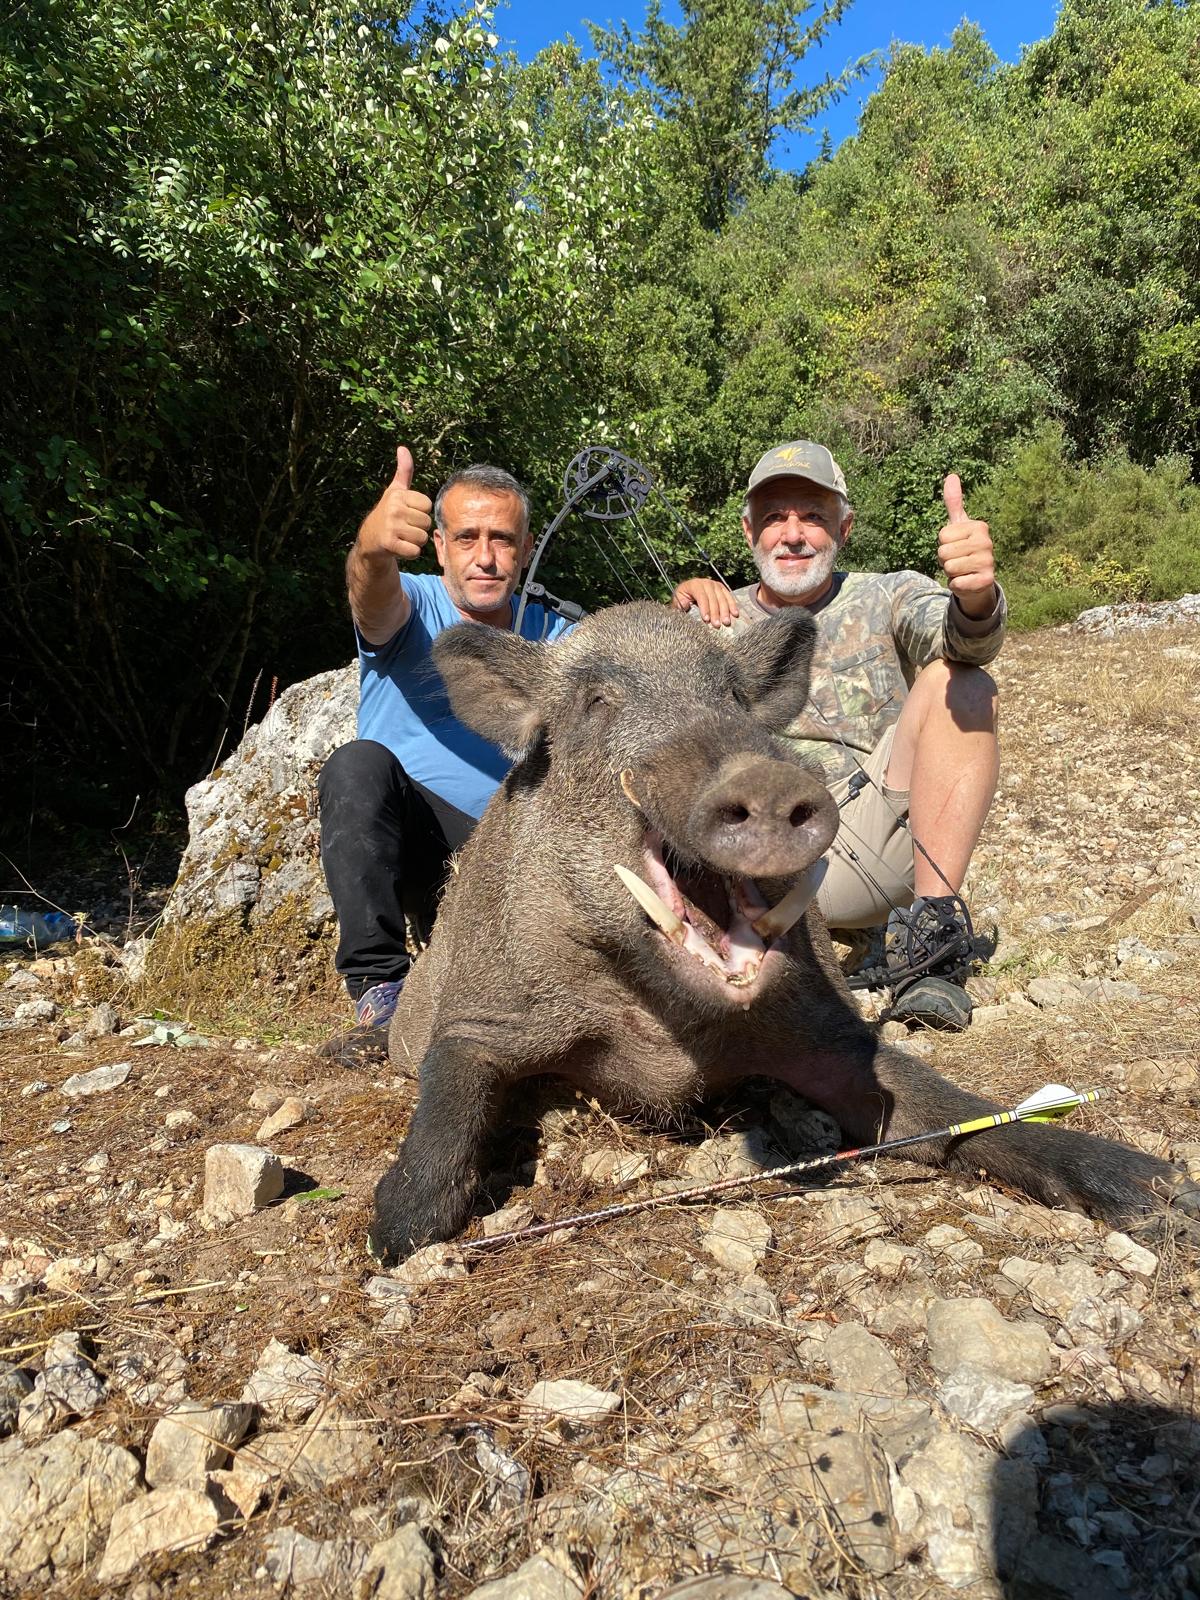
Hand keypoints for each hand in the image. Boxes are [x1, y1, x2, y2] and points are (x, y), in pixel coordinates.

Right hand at [357, 446, 432, 562]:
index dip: (420, 513)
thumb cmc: (387, 514)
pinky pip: (415, 551)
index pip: (427, 506)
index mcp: (398, 495)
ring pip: (422, 538)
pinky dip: (409, 554)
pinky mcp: (389, 543)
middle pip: (426, 523)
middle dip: (418, 529)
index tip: (406, 514)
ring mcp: (391, 526)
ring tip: (401, 537)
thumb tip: (403, 447)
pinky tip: (398, 548)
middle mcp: (394, 508)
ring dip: (414, 542)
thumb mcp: (395, 492)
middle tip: (403, 529)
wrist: (369, 541)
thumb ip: (403, 472)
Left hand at [673, 577, 738, 626]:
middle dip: (715, 612)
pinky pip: (728, 596)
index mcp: (694, 584)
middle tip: (717, 625)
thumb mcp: (678, 601)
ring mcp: (715, 585)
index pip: (701, 596)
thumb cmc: (683, 599)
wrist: (688, 592)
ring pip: (722, 597)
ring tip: (726, 622)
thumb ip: (680, 604)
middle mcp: (706, 582)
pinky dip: (732, 605)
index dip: (704, 608)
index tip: (706, 619)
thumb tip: (685, 604)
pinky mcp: (721, 588)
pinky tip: (735, 614)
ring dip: (725, 611)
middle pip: (713, 598)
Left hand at [938, 474, 995, 619]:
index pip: (942, 536)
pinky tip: (967, 582)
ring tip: (962, 570)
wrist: (976, 580)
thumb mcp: (958, 525)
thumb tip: (951, 475)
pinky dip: (956, 585)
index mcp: (979, 526)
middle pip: (943, 552)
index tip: (956, 546)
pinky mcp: (986, 581)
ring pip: (949, 567)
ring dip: (951, 573)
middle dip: (945, 560)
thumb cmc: (964, 550)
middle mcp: (986, 542)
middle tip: (959, 560)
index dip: (943, 544)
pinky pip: (956, 583)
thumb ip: (954, 502)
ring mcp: (989, 562)